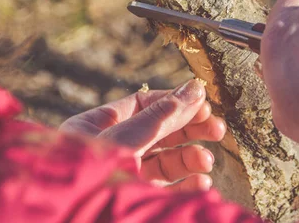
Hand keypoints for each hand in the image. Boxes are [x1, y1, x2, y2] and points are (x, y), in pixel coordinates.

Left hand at [60, 80, 226, 190]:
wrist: (80, 220)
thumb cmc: (91, 175)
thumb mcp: (127, 137)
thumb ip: (162, 115)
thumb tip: (195, 88)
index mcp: (96, 126)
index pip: (141, 104)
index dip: (174, 102)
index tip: (202, 103)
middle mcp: (110, 148)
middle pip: (158, 131)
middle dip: (189, 130)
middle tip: (218, 129)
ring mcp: (123, 176)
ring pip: (164, 161)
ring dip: (190, 158)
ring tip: (207, 161)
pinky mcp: (135, 197)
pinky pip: (164, 188)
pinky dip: (185, 184)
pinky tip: (202, 183)